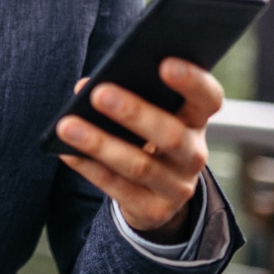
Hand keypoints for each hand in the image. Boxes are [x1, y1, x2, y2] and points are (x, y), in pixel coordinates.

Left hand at [55, 58, 222, 241]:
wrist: (156, 191)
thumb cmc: (144, 132)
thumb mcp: (146, 111)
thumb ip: (126, 92)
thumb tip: (85, 86)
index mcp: (196, 119)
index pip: (207, 98)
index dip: (192, 81)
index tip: (165, 63)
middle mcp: (194, 154)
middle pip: (170, 134)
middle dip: (133, 113)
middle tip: (99, 93)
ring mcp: (177, 186)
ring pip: (139, 165)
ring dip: (100, 143)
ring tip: (66, 125)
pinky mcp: (153, 210)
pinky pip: (118, 188)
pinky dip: (89, 168)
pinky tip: (65, 151)